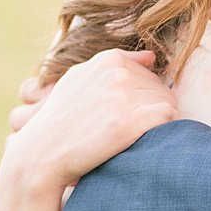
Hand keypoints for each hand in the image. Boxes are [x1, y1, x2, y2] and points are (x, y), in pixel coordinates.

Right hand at [5, 49, 175, 188]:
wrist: (42, 153)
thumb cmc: (63, 120)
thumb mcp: (80, 80)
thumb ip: (116, 65)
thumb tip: (151, 57)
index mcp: (108, 60)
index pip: (148, 72)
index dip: (140, 95)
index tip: (120, 111)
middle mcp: (117, 73)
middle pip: (160, 87)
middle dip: (149, 107)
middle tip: (123, 126)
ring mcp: (123, 97)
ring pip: (167, 101)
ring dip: (155, 119)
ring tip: (128, 133)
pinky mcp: (129, 122)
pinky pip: (168, 115)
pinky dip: (162, 127)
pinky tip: (140, 137)